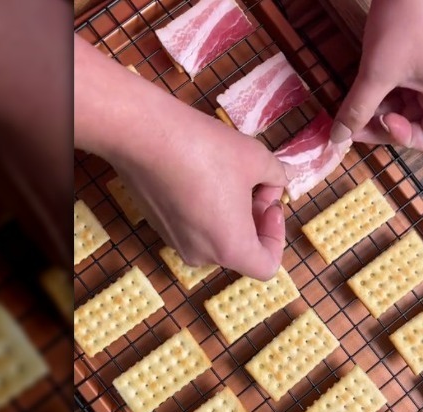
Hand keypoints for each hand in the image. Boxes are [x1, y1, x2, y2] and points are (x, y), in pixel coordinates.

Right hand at [109, 113, 287, 280]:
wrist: (144, 134)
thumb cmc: (207, 150)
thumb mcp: (257, 158)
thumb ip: (276, 176)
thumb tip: (278, 180)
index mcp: (230, 248)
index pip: (266, 266)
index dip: (277, 236)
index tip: (271, 204)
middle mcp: (201, 254)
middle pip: (240, 248)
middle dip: (255, 217)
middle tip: (257, 181)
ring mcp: (175, 241)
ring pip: (216, 235)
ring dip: (231, 211)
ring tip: (231, 174)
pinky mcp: (157, 223)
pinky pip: (192, 224)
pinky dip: (206, 207)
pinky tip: (202, 173)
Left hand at [330, 0, 422, 152]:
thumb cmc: (406, 22)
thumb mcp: (377, 72)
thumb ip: (357, 109)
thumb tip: (338, 137)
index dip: (399, 138)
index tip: (373, 123)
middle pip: (418, 121)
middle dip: (384, 120)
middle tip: (353, 116)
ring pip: (411, 101)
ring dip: (383, 102)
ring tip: (357, 95)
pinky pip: (411, 80)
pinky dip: (389, 84)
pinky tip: (367, 78)